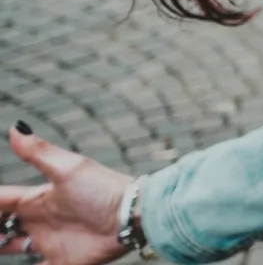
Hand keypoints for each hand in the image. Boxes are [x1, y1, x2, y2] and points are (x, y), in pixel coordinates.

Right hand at [0, 124, 133, 264]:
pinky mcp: (63, 261)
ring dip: (1, 246)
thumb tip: (15, 126)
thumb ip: (38, 152)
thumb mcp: (67, 169)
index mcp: (38, 198)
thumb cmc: (103, 188)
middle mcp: (41, 220)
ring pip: (14, 246)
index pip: (1, 200)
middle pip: (4, 224)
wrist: (134, 215)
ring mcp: (51, 242)